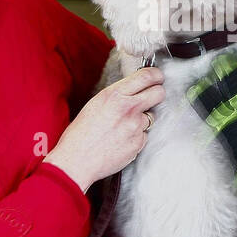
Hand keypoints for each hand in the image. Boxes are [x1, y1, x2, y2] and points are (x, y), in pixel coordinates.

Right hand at [46, 66, 163, 193]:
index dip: (156, 75)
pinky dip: (136, 137)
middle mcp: (128, 108)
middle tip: (152, 97)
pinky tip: (121, 140)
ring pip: (151, 117)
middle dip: (157, 93)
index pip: (146, 76)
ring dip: (142, 119)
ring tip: (123, 127)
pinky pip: (144, 135)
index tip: (157, 77)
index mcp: (114, 95)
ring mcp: (135, 126)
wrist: (77, 161)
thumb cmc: (80, 134)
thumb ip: (118, 95)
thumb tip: (134, 89)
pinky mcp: (138, 143)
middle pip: (159, 93)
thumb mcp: (96, 103)